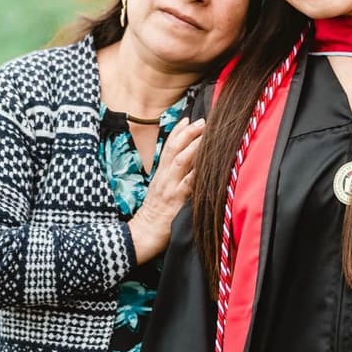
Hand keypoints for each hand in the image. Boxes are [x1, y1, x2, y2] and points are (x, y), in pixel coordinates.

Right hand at [127, 117, 204, 263]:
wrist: (143, 234)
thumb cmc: (153, 215)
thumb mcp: (160, 191)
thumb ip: (171, 178)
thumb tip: (186, 167)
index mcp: (160, 174)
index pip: (168, 147)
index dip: (177, 131)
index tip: (187, 118)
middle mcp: (164, 177)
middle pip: (174, 149)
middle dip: (188, 133)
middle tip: (202, 120)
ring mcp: (170, 188)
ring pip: (181, 161)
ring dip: (194, 146)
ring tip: (207, 135)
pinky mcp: (176, 201)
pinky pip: (188, 184)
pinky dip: (197, 173)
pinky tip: (207, 165)